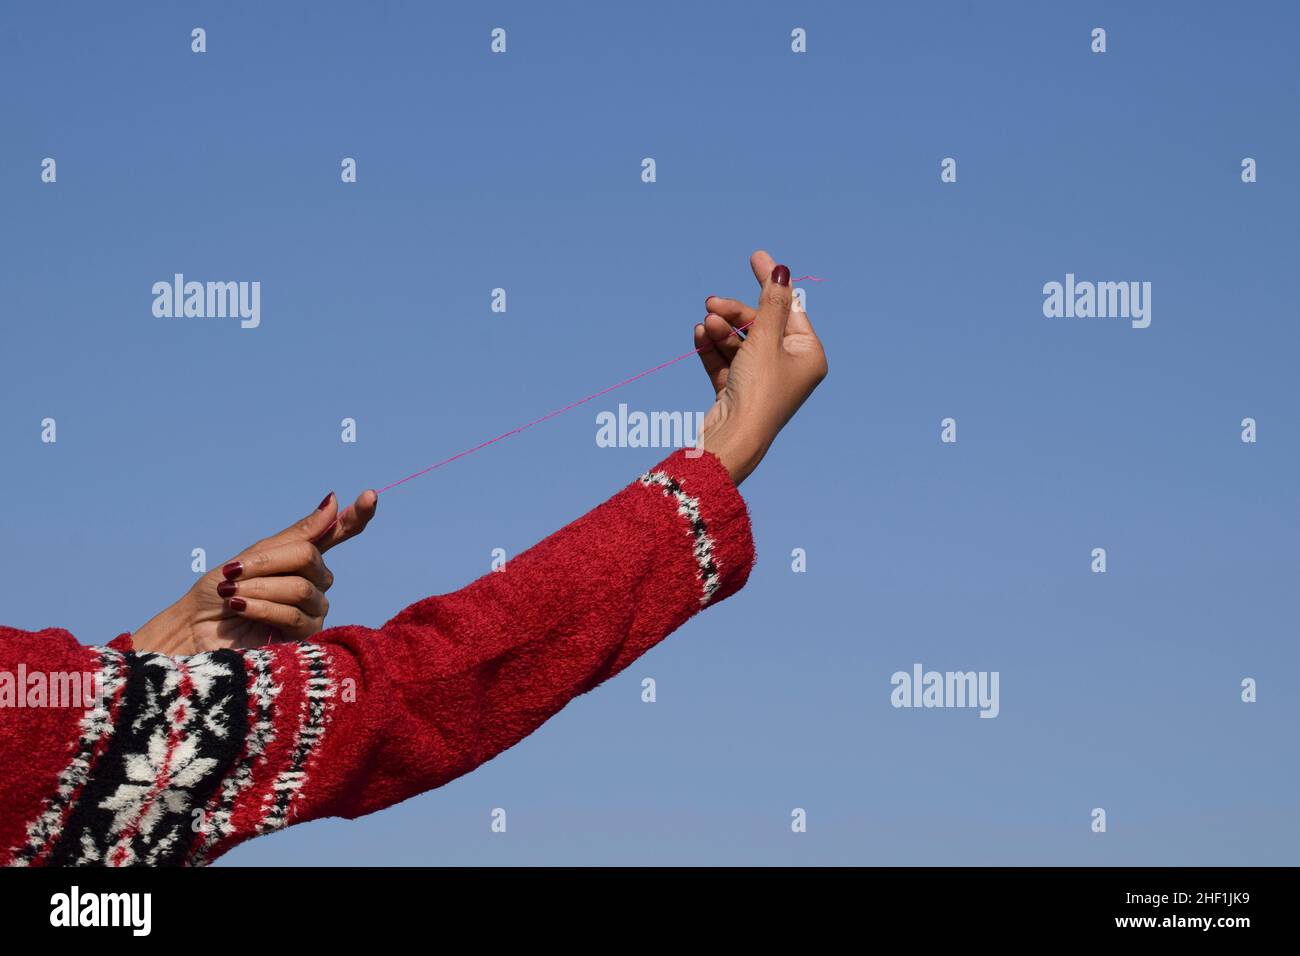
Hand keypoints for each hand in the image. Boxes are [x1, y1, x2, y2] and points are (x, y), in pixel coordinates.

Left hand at [132, 490, 377, 654]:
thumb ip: (296, 535)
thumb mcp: (252, 556)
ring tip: (233, 595)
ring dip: (259, 588)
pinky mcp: (305, 638)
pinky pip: (296, 614)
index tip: (370, 495)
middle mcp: (313, 583)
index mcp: (300, 559)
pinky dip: (263, 607)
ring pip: (301, 588)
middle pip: (309, 558)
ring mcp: (312, 610)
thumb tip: (333, 501)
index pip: (339, 534)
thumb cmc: (217, 593)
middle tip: (233, 571)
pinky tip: (242, 608)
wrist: (193, 632)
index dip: (356, 516)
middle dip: (267, 563)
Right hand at [697, 251, 827, 483]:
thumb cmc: (758, 391)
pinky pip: (726, 361)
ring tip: (705, 323)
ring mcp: (762, 381)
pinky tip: (699, 335)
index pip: (790, 309)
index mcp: (808, 356)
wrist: (732, 440)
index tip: (755, 256)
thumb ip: (770, 303)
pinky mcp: (738, 392)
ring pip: (740, 342)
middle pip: (760, 325)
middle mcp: (789, 368)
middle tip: (712, 302)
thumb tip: (781, 271)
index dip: (770, 283)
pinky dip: (713, 348)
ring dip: (721, 330)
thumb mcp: (765, 339)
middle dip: (735, 313)